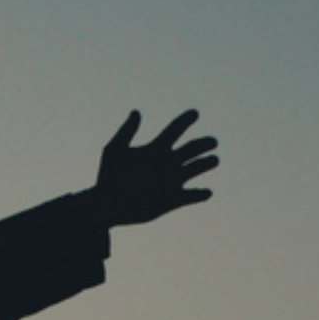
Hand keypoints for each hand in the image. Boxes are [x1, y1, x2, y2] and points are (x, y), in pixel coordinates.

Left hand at [91, 109, 218, 226]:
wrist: (106, 207)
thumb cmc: (107, 178)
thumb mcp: (114, 151)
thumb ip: (126, 131)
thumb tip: (136, 112)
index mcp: (155, 149)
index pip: (175, 129)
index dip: (185, 120)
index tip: (195, 113)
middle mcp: (167, 163)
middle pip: (193, 148)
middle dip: (205, 143)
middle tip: (212, 142)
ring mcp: (171, 181)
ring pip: (198, 168)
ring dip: (207, 163)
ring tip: (212, 160)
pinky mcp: (172, 200)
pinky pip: (192, 196)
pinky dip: (201, 195)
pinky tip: (206, 192)